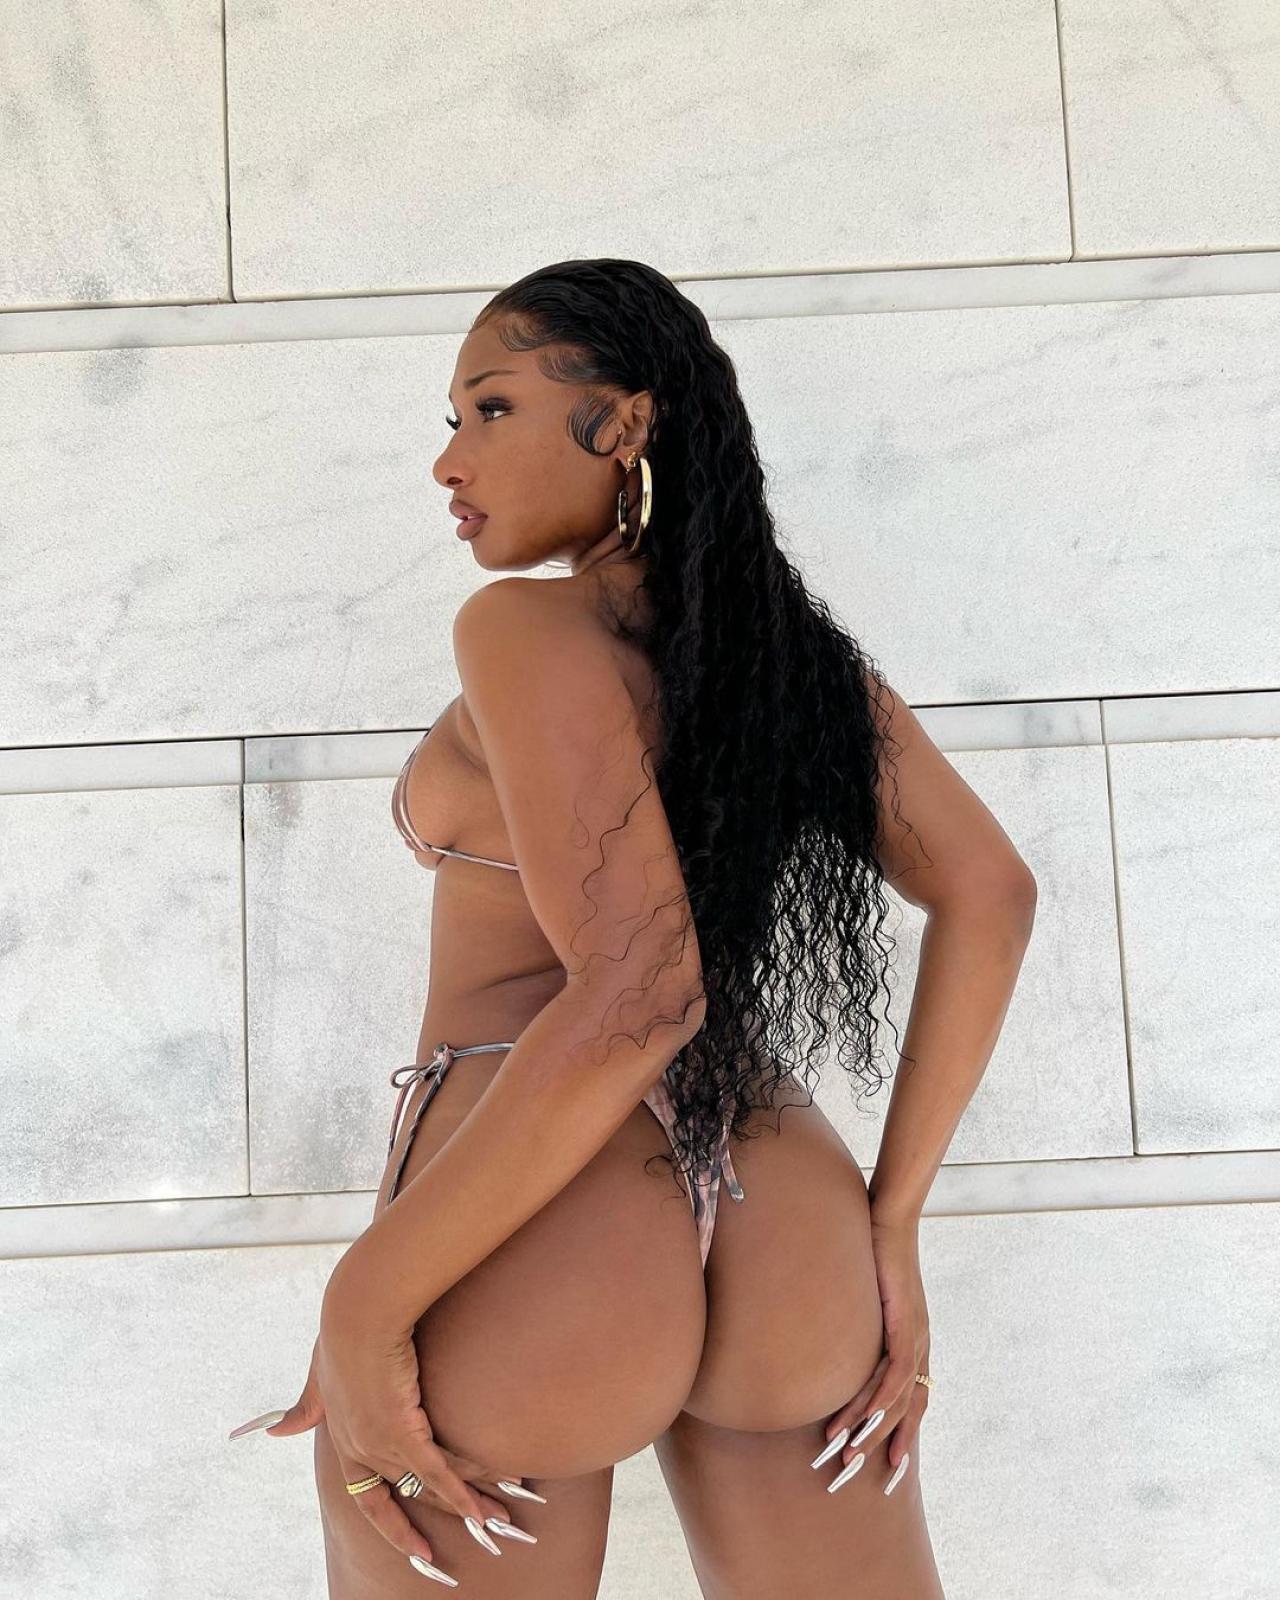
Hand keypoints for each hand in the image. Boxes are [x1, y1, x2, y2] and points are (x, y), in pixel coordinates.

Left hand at [238, 1257, 536, 1572]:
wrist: (358, 1309)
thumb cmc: (340, 1330)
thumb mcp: (317, 1374)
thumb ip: (305, 1406)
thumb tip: (275, 1433)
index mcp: (342, 1438)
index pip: (366, 1496)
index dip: (392, 1524)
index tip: (417, 1546)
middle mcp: (360, 1448)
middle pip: (406, 1497)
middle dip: (442, 1522)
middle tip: (474, 1536)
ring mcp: (380, 1442)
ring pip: (428, 1486)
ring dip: (468, 1504)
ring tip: (499, 1518)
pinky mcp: (402, 1428)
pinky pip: (438, 1469)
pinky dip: (463, 1487)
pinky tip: (486, 1502)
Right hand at [811, 1215, 930, 1493]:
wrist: (890, 1218)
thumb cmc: (873, 1254)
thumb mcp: (866, 1301)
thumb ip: (856, 1327)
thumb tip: (827, 1341)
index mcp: (913, 1348)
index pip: (912, 1408)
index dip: (901, 1442)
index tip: (884, 1475)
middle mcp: (920, 1350)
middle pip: (905, 1416)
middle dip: (879, 1451)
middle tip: (849, 1480)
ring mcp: (916, 1338)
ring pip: (896, 1401)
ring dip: (867, 1431)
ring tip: (841, 1457)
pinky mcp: (906, 1323)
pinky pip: (894, 1372)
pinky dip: (877, 1400)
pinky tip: (860, 1420)